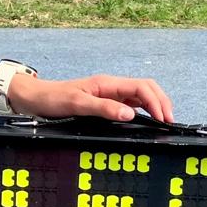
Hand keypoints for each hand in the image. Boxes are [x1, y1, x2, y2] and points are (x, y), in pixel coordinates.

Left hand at [9, 72, 172, 123]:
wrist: (36, 98)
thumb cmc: (53, 98)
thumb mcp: (77, 104)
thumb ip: (103, 108)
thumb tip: (129, 114)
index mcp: (108, 83)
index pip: (142, 87)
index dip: (156, 102)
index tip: (164, 119)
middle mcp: (112, 87)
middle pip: (146, 88)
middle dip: (162, 102)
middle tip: (169, 122)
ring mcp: (110, 94)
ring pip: (141, 95)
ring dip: (155, 105)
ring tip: (163, 122)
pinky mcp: (106, 102)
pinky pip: (131, 103)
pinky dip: (144, 110)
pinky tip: (146, 121)